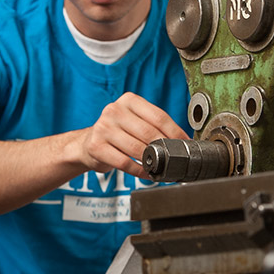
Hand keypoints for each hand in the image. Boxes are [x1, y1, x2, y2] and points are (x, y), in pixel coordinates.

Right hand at [73, 92, 188, 178]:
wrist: (88, 143)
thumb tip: (182, 141)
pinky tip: (147, 173)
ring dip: (153, 161)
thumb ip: (154, 126)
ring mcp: (103, 128)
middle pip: (149, 133)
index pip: (159, 116)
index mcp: (129, 100)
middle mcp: (114, 110)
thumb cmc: (118, 133)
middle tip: (175, 159)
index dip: (175, 132)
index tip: (185, 144)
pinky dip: (140, 170)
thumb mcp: (135, 121)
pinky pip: (124, 162)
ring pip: (137, 148)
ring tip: (162, 167)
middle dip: (165, 148)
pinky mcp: (96, 146)